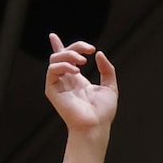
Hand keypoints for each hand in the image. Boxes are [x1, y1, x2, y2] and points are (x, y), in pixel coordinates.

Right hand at [45, 36, 117, 162]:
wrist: (96, 126)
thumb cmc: (103, 112)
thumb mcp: (110, 87)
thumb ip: (107, 70)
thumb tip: (99, 54)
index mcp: (77, 80)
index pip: (65, 59)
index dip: (58, 46)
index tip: (52, 36)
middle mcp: (66, 80)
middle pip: (62, 55)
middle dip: (75, 47)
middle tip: (89, 50)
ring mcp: (58, 84)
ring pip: (55, 59)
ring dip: (69, 55)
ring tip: (83, 61)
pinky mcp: (52, 89)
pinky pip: (52, 71)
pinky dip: (63, 66)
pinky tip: (76, 71)